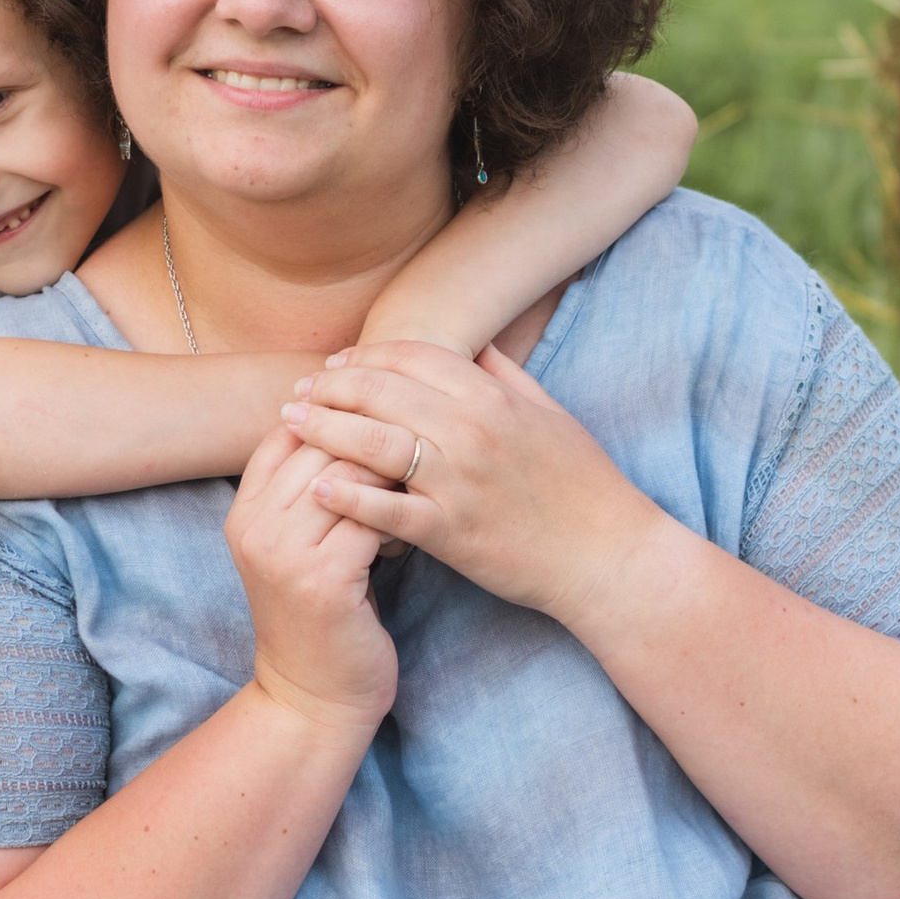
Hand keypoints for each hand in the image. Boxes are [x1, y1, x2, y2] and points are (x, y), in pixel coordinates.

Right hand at [224, 424, 398, 732]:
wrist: (314, 698)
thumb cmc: (323, 614)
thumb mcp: (301, 543)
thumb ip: (312, 487)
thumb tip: (361, 416)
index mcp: (245, 509)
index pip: (289, 426)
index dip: (341, 414)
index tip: (388, 419)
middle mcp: (254, 525)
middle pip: (321, 440)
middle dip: (375, 438)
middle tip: (416, 452)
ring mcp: (283, 552)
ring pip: (348, 473)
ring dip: (392, 476)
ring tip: (412, 495)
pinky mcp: (321, 580)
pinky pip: (370, 516)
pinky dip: (398, 517)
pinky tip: (407, 536)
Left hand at [280, 342, 672, 631]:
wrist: (609, 556)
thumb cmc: (584, 485)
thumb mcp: (550, 414)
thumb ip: (507, 374)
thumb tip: (472, 343)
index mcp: (493, 396)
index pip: (411, 356)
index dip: (366, 356)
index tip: (336, 364)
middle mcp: (471, 429)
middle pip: (380, 390)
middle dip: (330, 386)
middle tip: (297, 390)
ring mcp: (459, 481)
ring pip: (372, 441)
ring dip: (322, 428)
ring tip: (290, 424)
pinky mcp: (451, 532)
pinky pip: (386, 508)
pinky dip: (345, 495)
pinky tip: (313, 488)